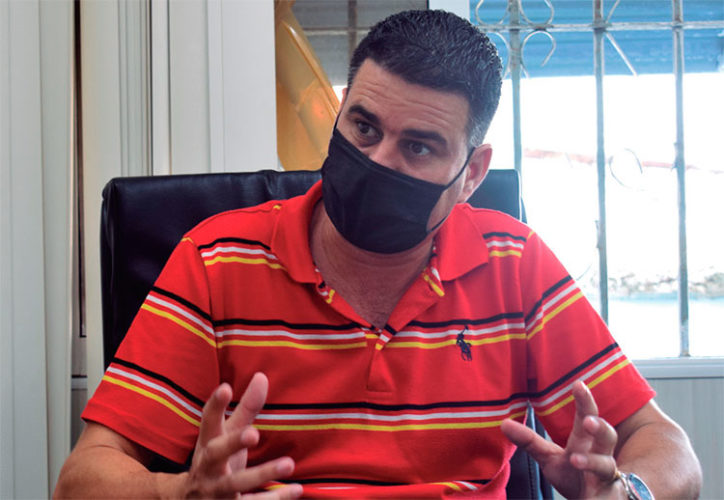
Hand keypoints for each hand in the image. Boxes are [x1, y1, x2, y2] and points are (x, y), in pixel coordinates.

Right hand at [181, 373, 302, 498]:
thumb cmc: (216, 460)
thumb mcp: (227, 435)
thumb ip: (245, 408)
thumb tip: (262, 376)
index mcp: (207, 444)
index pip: (208, 421)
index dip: (215, 405)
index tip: (225, 387)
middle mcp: (208, 467)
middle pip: (217, 454)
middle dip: (233, 443)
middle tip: (253, 434)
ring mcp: (217, 491)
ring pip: (237, 483)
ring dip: (262, 473)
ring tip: (289, 463)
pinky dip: (275, 499)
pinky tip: (296, 489)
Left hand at [501, 380, 626, 498]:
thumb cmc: (573, 476)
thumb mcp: (549, 458)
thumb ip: (529, 441)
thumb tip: (504, 423)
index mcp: (585, 442)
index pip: (588, 416)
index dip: (585, 401)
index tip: (578, 384)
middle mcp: (601, 456)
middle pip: (607, 437)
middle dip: (600, 428)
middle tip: (588, 421)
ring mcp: (607, 478)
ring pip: (607, 466)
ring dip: (593, 462)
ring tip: (575, 460)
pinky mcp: (611, 498)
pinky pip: (610, 498)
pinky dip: (600, 498)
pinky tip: (591, 498)